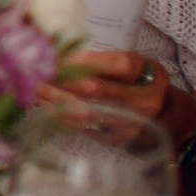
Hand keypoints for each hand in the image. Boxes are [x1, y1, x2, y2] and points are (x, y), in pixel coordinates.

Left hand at [43, 49, 177, 127]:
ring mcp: (131, 124)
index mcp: (151, 75)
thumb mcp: (133, 66)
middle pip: (100, 90)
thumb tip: (61, 55)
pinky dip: (60, 116)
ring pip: (87, 111)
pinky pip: (83, 128)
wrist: (160, 117)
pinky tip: (43, 106)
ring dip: (56, 100)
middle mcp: (144, 101)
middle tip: (37, 73)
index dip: (86, 60)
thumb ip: (105, 60)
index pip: (119, 64)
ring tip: (35, 89)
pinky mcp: (116, 140)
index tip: (59, 56)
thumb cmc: (138, 84)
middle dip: (64, 81)